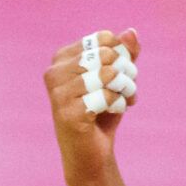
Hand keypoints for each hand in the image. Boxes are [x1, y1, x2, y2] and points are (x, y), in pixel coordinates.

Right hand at [45, 28, 140, 184]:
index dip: (123, 55)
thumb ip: (124, 54)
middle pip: (106, 56)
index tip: (123, 72)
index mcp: (61, 58)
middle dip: (126, 72)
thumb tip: (131, 32)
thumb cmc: (103, 113)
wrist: (92, 153)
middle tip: (126, 88)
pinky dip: (119, 105)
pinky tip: (112, 113)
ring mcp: (58, 93)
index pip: (103, 40)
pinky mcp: (67, 114)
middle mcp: (54, 72)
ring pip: (108, 75)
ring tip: (123, 99)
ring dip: (125, 89)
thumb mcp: (117, 80)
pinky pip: (106, 97)